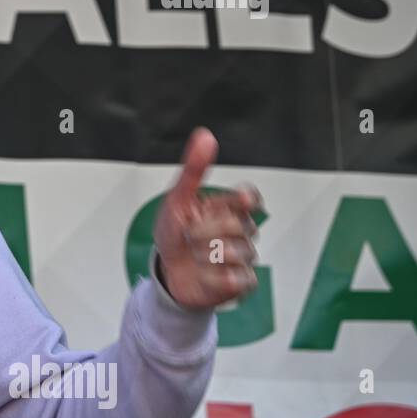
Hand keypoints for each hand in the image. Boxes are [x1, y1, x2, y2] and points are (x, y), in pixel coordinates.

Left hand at [153, 127, 262, 310]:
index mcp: (226, 208)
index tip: (242, 201)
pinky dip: (216, 276)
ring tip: (194, 256)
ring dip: (207, 254)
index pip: (249, 198)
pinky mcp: (242, 281)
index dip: (247, 199)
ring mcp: (243, 256)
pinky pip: (239, 278)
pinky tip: (204, 274)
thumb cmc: (174, 234)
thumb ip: (193, 169)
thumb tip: (205, 136)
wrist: (167, 273)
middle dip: (206, 230)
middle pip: (239, 225)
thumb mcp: (177, 200)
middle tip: (189, 235)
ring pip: (239, 252)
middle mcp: (239, 230)